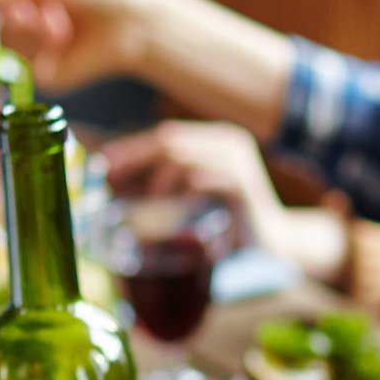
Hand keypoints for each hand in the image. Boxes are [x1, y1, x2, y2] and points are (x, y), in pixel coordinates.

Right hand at [0, 0, 167, 93]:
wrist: (129, 19)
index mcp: (24, 1)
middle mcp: (26, 29)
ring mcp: (34, 54)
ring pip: (1, 42)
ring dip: (18, 22)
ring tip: (49, 13)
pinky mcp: (46, 77)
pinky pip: (22, 60)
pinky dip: (36, 39)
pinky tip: (59, 30)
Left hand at [100, 120, 284, 242]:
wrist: (275, 244)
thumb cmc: (230, 223)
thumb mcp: (196, 198)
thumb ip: (166, 185)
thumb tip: (118, 184)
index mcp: (216, 140)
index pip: (167, 136)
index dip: (132, 149)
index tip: (104, 166)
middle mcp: (228, 143)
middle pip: (170, 140)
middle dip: (135, 159)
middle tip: (111, 180)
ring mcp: (237, 162)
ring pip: (184, 157)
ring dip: (157, 178)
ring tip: (146, 199)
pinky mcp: (242, 187)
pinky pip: (204, 180)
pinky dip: (182, 189)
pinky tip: (167, 201)